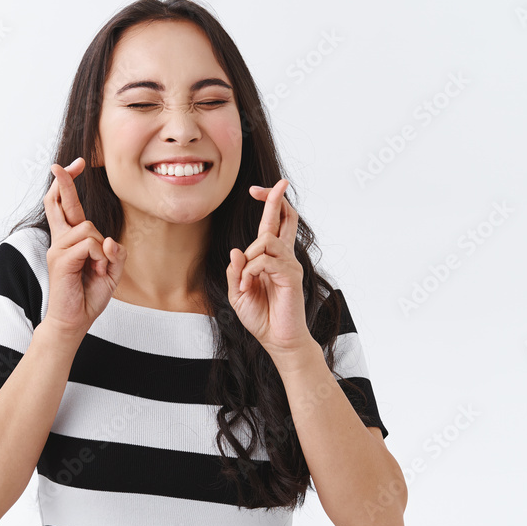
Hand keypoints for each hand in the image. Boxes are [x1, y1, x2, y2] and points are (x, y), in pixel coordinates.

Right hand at [43, 157, 126, 340]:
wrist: (75, 320)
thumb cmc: (90, 295)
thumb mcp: (111, 271)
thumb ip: (114, 253)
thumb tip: (108, 240)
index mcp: (71, 240)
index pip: (66, 206)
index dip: (67, 185)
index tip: (73, 166)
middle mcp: (61, 241)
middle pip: (60, 203)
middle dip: (64, 182)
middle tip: (63, 165)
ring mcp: (58, 249)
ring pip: (89, 229)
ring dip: (101, 250)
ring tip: (96, 269)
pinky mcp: (60, 260)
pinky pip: (89, 245)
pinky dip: (99, 258)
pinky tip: (94, 271)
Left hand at [226, 179, 311, 356]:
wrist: (277, 340)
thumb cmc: (261, 317)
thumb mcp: (237, 292)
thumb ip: (235, 271)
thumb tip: (237, 250)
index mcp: (271, 258)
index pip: (274, 223)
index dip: (269, 202)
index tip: (257, 189)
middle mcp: (283, 257)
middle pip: (284, 217)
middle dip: (274, 198)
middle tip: (269, 186)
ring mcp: (289, 265)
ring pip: (265, 241)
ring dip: (249, 258)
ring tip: (245, 281)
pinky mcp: (291, 276)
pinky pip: (265, 261)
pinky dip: (250, 272)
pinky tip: (247, 285)